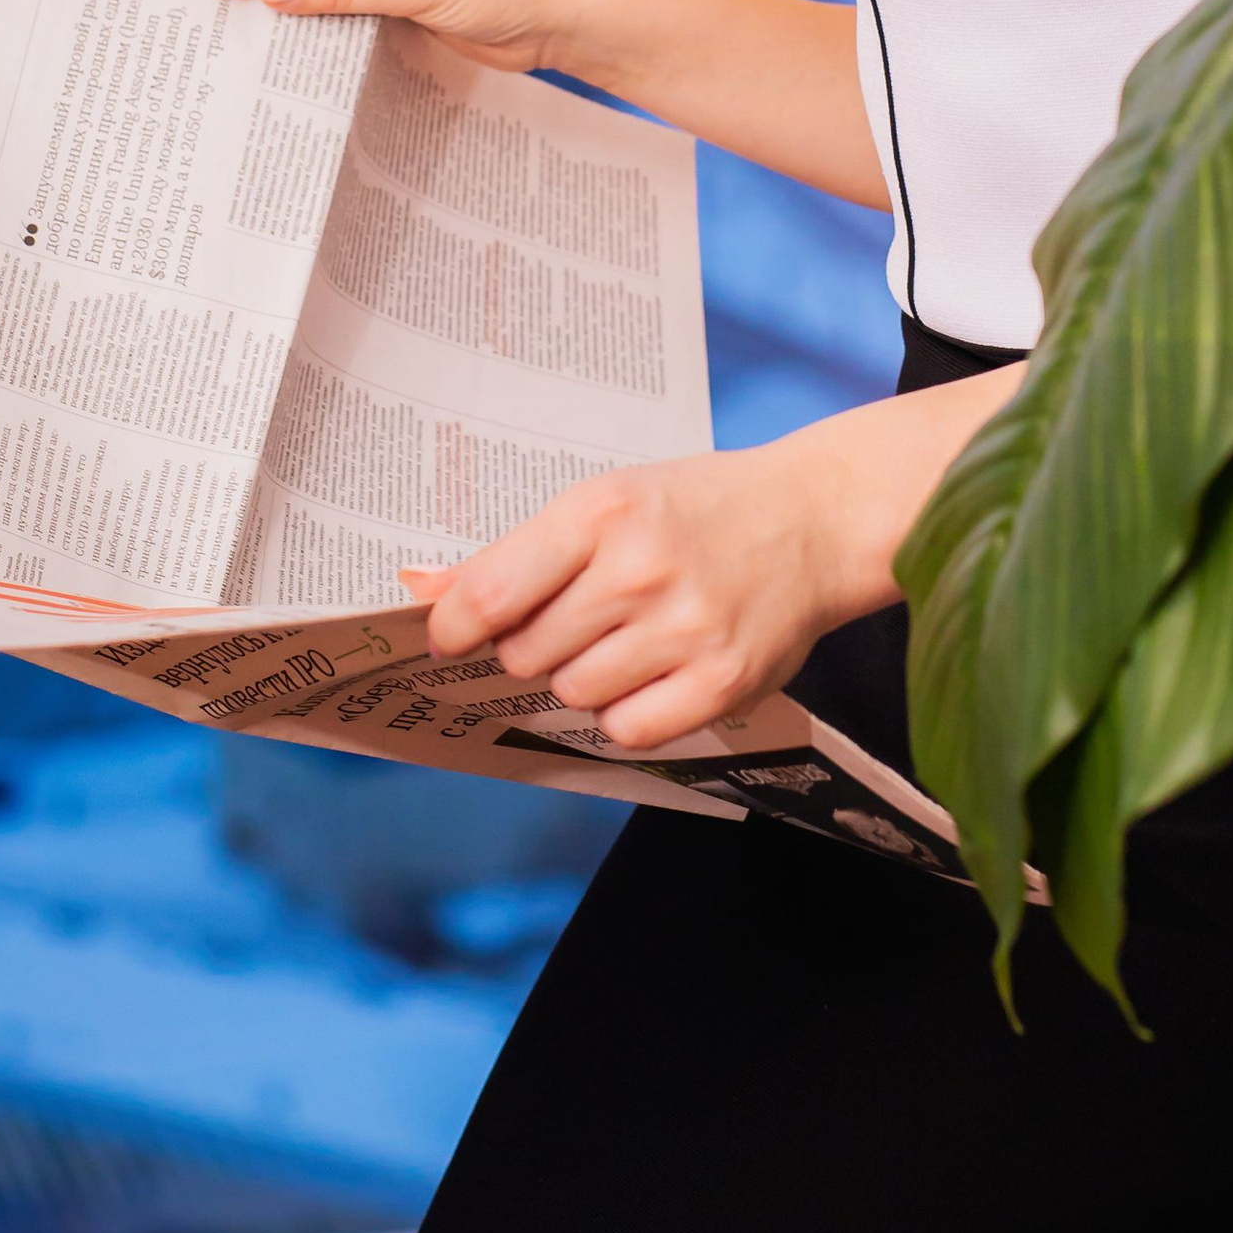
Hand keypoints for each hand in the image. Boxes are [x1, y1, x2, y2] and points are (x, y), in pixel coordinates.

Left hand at [407, 443, 859, 749]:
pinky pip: (629, 730)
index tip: (446, 638)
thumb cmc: (694, 510)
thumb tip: (420, 590)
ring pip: (574, 693)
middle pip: (527, 653)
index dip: (451, 628)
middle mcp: (641, 569)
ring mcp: (685, 629)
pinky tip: (648, 675)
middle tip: (571, 622)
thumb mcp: (606, 501)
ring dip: (581, 679)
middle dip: (532, 647)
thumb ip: (517, 554)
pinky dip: (624, 714)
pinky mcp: (723, 681)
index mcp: (603, 511)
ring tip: (621, 640)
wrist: (813, 519)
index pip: (492, 593)